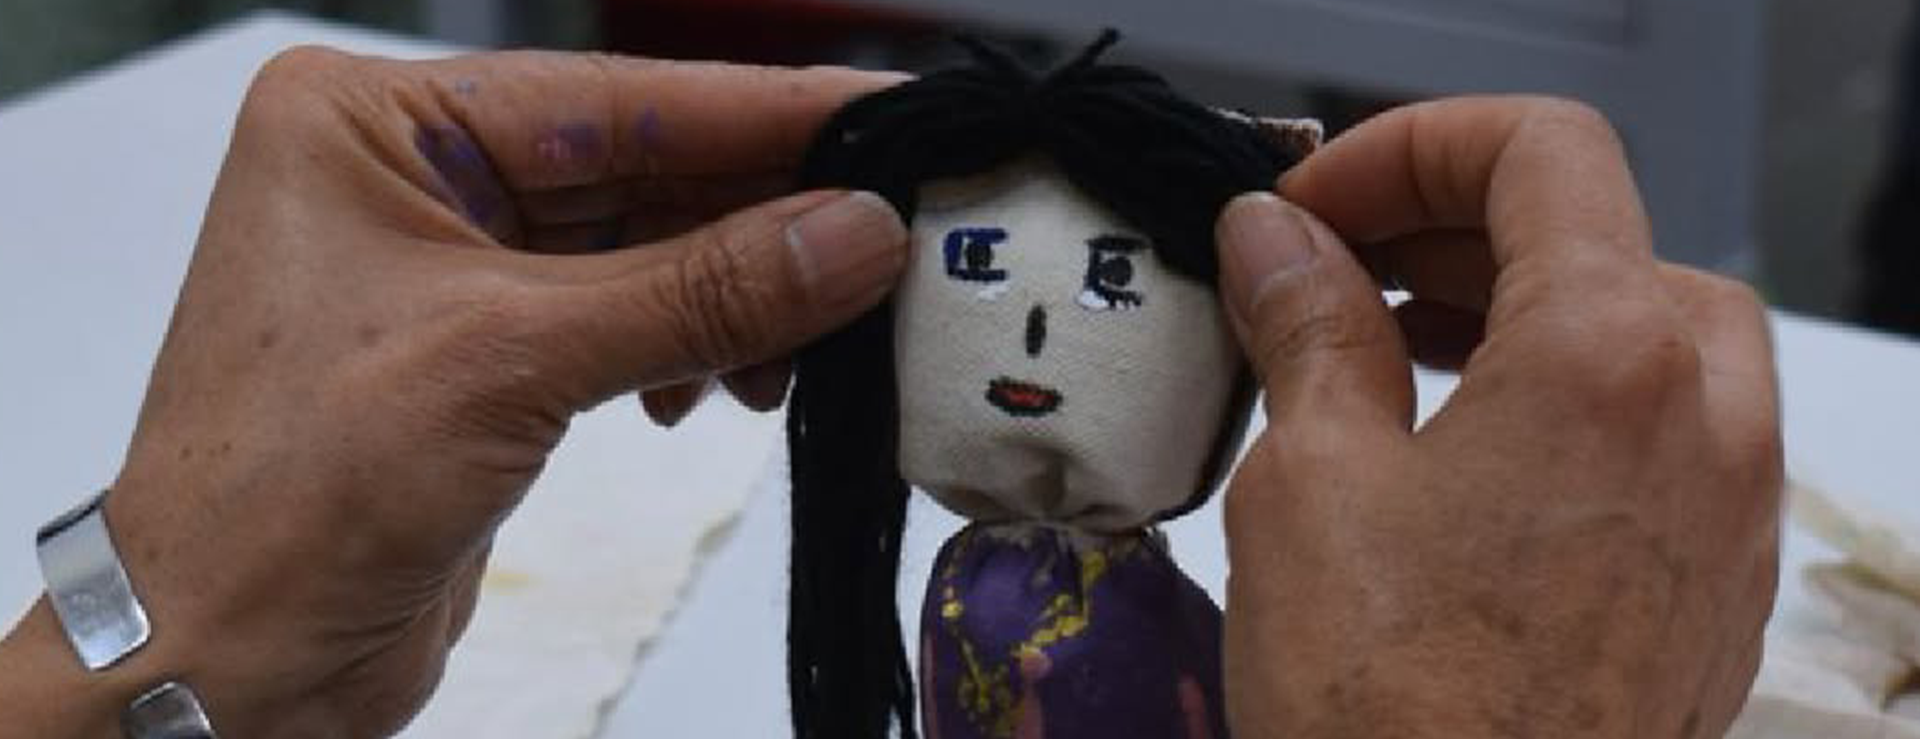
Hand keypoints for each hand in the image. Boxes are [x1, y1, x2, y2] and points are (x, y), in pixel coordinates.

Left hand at [0, 49, 905, 736]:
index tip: (890, 121)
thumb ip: (701, 290)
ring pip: (646, 244)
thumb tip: (856, 232)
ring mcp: (450, 261)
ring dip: (737, 296)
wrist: (224, 662)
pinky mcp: (485, 347)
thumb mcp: (515, 362)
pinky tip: (722, 389)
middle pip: (642, 166)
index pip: (620, 98)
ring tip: (804, 351)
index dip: (772, 115)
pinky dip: (692, 345)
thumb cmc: (292, 496)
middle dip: (765, 220)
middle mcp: (409, 170)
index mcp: (376, 121)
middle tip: (888, 245)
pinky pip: (627, 312)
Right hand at [1213, 97, 1779, 737]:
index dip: (1408, 150)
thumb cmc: (1399, 714)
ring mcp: (1724, 506)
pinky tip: (1460, 447)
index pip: (1539, 154)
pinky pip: (1659, 430)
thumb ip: (1309, 326)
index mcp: (1610, 355)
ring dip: (1513, 305)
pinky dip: (1563, 395)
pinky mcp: (1710, 583)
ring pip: (1641, 329)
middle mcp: (1704, 417)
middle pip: (1597, 232)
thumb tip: (1278, 243)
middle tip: (1332, 264)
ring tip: (1386, 343)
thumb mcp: (1312, 480)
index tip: (1315, 207)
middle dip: (1450, 224)